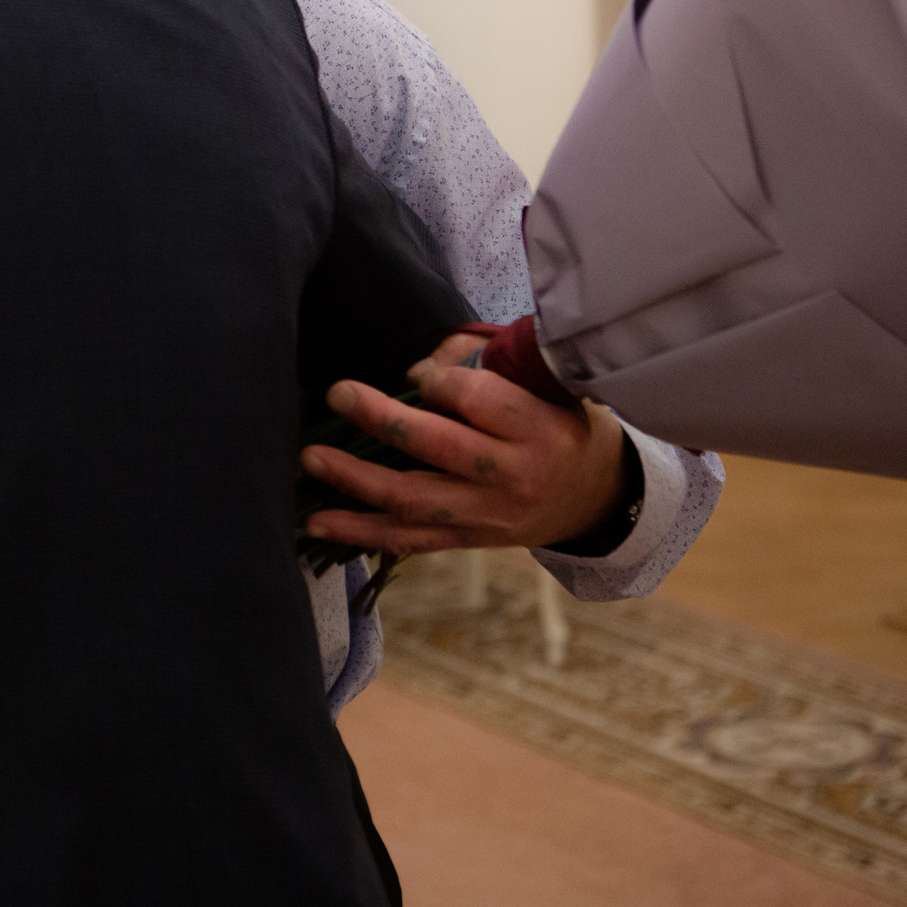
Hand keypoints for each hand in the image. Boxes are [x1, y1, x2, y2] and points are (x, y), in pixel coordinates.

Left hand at [299, 332, 629, 555]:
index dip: (434, 378)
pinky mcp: (467, 542)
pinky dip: (360, 532)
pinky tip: (318, 521)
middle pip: (439, 448)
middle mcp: (512, 475)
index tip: (413, 371)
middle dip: (382, 421)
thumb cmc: (557, 423)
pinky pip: (409, 541)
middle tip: (337, 394)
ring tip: (311, 459)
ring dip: (355, 481)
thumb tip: (416, 363)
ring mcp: (488, 517)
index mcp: (536, 427)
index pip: (476, 398)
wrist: (594, 497)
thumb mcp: (541, 386)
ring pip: (414, 501)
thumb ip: (480, 364)